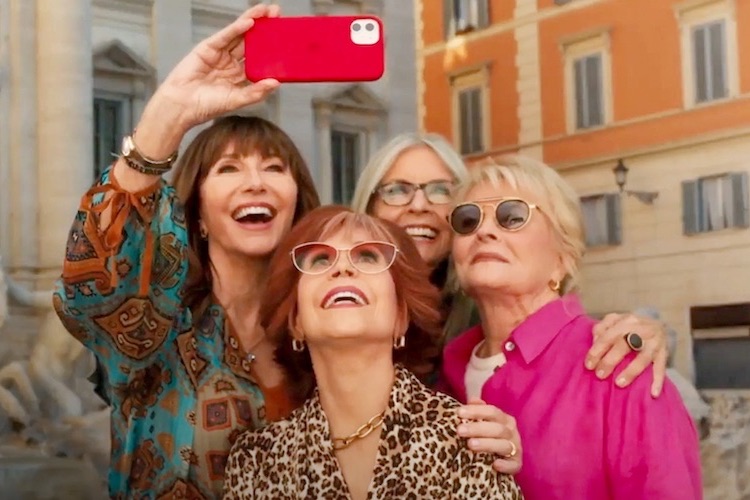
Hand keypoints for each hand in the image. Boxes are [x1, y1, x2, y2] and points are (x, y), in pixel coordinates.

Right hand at [155, 4, 280, 129]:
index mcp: (241, 74)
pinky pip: (225, 36)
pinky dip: (236, 29)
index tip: (286, 36)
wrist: (182, 106)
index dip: (272, 46)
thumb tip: (276, 83)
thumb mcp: (237, 100)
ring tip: (267, 10)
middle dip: (265, 26)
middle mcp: (232, 61)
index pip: (260, 56)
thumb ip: (256, 92)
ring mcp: (220, 53)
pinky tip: (249, 22)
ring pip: (239, 34)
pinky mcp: (208, 48)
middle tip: (278, 12)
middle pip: (251, 40)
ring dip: (253, 20)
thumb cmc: (207, 106)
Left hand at [457, 400, 521, 474]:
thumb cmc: (490, 436)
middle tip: (460, 430)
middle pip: (497, 428)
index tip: (459, 412)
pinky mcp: (517, 464)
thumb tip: (472, 399)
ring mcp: (516, 448)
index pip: (492, 411)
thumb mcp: (484, 422)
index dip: (476, 411)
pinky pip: (513, 465)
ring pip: (504, 445)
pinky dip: (505, 465)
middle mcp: (511, 432)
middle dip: (477, 428)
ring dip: (487, 444)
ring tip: (470, 445)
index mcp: (504, 419)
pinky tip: (495, 464)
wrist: (504, 458)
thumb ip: (478, 410)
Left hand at [586, 313, 668, 396]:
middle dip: (610, 361)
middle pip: (624, 345)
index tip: (589, 365)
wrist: (658, 324)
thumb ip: (602, 328)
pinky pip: (661, 368)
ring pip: (643, 357)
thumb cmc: (630, 326)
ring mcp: (655, 342)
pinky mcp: (664, 353)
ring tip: (619, 383)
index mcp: (626, 320)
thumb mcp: (615, 321)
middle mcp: (642, 329)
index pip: (608, 335)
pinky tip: (653, 393)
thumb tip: (595, 342)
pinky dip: (658, 380)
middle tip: (600, 375)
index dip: (597, 350)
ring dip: (631, 371)